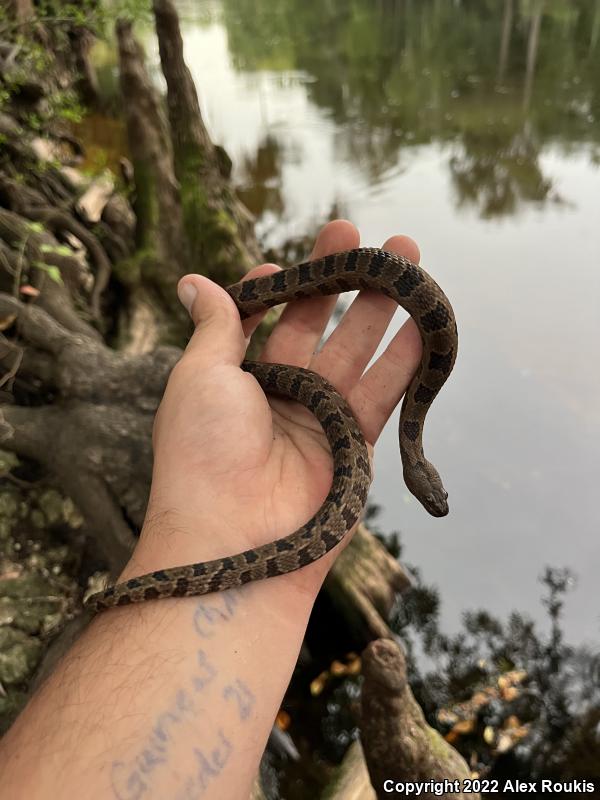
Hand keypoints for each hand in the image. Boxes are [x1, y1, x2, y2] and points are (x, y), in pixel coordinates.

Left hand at [124, 220, 421, 596]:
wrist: (234, 537)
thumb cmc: (203, 450)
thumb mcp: (201, 375)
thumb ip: (216, 325)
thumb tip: (194, 280)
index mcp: (239, 378)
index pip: (265, 321)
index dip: (278, 289)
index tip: (286, 260)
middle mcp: (282, 395)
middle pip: (318, 326)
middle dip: (340, 281)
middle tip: (362, 234)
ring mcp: (321, 418)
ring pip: (358, 351)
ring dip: (383, 308)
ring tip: (407, 259)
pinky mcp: (357, 444)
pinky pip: (385, 394)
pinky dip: (404, 360)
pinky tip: (422, 324)